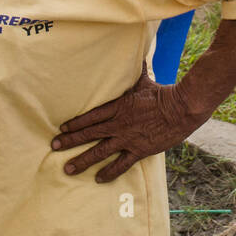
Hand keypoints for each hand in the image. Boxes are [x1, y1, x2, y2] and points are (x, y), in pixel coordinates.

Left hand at [51, 63, 210, 182]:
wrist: (180, 109)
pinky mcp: (139, 150)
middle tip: (54, 147)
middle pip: (89, 134)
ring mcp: (127, 138)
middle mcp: (119, 124)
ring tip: (68, 168)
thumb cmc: (163, 93)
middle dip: (70, 141)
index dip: (75, 123)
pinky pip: (121, 164)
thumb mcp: (145, 81)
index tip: (62, 128)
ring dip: (82, 160)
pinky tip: (98, 179)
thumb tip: (137, 56)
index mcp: (118, 107)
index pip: (91, 116)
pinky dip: (109, 172)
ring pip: (99, 152)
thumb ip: (136, 72)